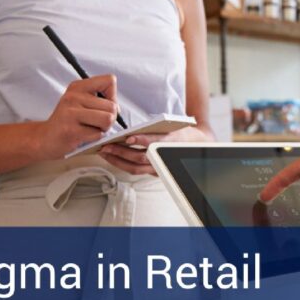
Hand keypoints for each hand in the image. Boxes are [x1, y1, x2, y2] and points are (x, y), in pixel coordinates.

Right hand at [38, 75, 118, 159]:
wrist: (45, 138)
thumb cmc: (68, 121)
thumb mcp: (80, 102)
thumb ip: (100, 100)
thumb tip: (118, 109)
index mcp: (78, 86)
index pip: (109, 80)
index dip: (112, 96)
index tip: (103, 105)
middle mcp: (73, 96)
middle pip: (112, 106)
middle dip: (110, 118)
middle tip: (96, 123)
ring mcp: (71, 113)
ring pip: (108, 119)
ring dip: (104, 128)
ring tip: (91, 129)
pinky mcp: (71, 130)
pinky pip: (98, 134)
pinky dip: (95, 138)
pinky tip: (83, 136)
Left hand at [98, 126, 212, 174]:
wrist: (194, 147)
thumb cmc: (180, 133)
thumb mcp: (172, 126)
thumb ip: (156, 128)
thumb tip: (131, 132)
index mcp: (171, 142)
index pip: (155, 143)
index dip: (142, 140)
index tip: (129, 137)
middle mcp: (164, 157)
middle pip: (140, 158)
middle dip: (121, 152)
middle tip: (106, 146)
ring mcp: (159, 168)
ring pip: (135, 168)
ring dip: (117, 161)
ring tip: (105, 152)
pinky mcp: (154, 172)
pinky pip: (135, 171)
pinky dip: (122, 165)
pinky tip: (112, 158)